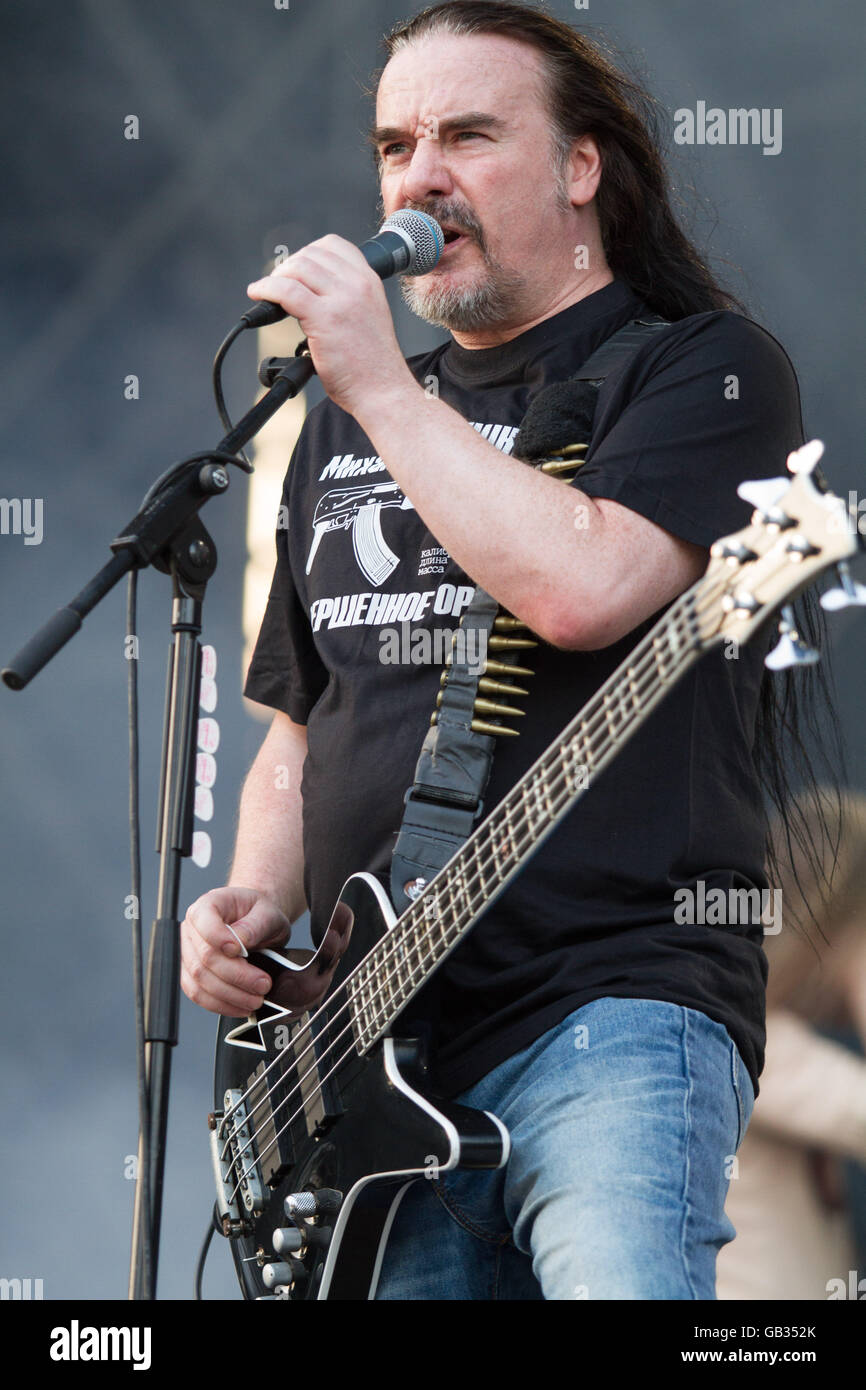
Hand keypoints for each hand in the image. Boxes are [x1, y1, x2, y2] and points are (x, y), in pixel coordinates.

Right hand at [181, 886, 291, 1016]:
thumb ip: (255, 924)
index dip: (220, 940)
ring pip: (199, 982)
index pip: (204, 924)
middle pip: (204, 959)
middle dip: (236, 977)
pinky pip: (198, 995)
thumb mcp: (268, 912)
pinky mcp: (191, 975)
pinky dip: (220, 1005)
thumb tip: (239, 941)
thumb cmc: (260, 914)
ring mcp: (188, 954)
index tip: (242, 952)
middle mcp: (191, 930)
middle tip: (263, 985)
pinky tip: (241, 1006)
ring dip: (230, 996)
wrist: (257, 923)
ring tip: (255, 1000)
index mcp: (207, 906)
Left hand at [246, 235, 415, 415]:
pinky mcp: (325, 319)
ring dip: (276, 278)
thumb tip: (307, 290)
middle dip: (289, 267)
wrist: (382, 391)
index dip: (308, 254)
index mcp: (370, 281)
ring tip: (269, 294)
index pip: (333, 245)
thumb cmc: (372, 365)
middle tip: (278, 287)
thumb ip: (345, 298)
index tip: (297, 271)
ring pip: (297, 269)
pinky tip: (258, 295)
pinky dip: (266, 289)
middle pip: (311, 254)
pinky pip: (286, 291)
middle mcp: (358, 285)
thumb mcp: (368, 316)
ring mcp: (342, 300)